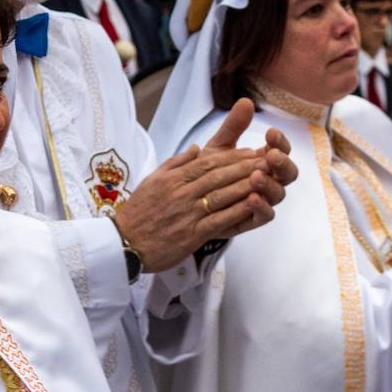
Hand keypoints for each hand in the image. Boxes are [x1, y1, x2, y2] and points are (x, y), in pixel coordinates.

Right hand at [114, 98, 297, 271]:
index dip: (232, 156)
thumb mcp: (153, 180)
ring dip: (246, 185)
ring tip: (266, 178)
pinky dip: (237, 211)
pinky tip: (253, 204)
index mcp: (172, 179)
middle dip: (245, 166)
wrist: (124, 243)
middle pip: (218, 176)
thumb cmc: (139, 212)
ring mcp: (187, 213)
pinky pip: (219, 220)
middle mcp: (181, 193)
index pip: (207, 163)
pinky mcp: (191, 234)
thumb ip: (176, 163)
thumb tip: (196, 148)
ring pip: (221, 195)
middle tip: (267, 160)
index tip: (251, 151)